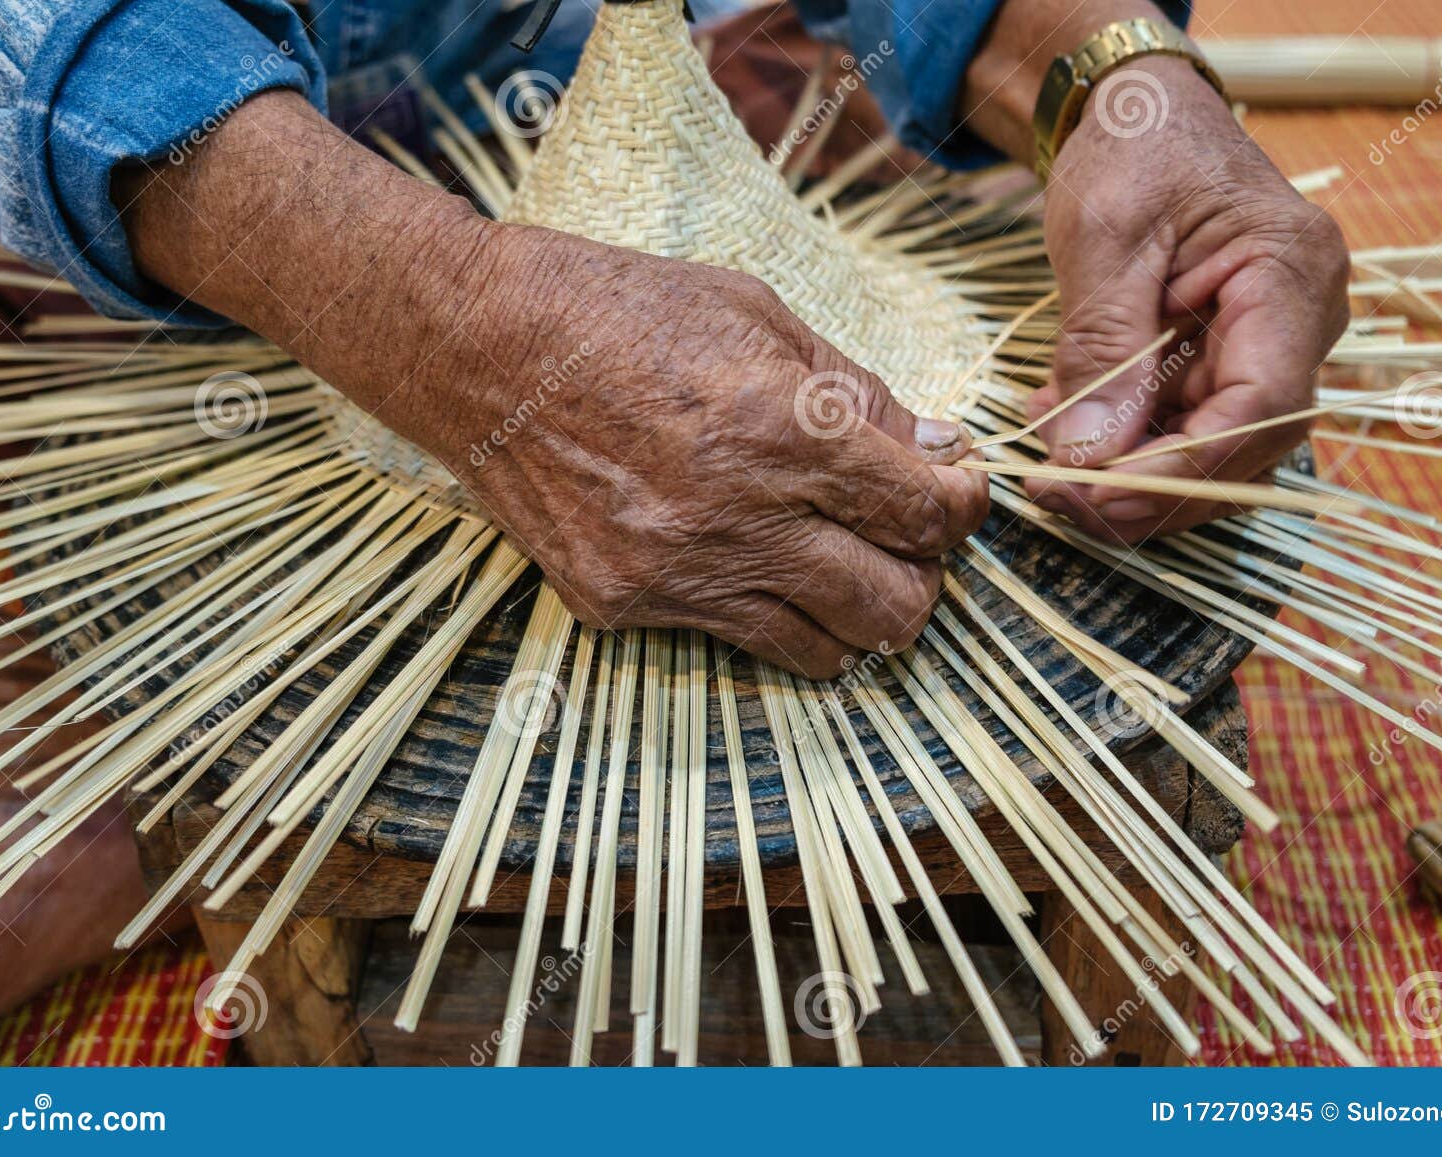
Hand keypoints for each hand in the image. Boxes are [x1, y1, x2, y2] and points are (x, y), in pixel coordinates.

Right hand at [407, 225, 988, 676]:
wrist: (476, 349)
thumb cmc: (620, 310)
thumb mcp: (759, 315)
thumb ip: (859, 395)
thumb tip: (935, 452)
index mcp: (785, 430)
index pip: (926, 516)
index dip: (964, 508)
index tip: (957, 492)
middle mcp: (738, 519)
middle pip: (894, 609)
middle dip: (922, 577)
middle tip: (903, 539)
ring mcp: (676, 576)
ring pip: (823, 651)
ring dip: (849, 610)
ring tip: (832, 560)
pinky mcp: (623, 606)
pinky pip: (731, 637)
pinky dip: (758, 607)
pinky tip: (739, 553)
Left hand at [1025, 55, 1350, 540]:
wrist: (1136, 116)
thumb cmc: (1132, 150)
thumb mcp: (1104, 240)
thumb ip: (1100, 349)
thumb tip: (1087, 458)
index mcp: (1291, 275)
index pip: (1261, 405)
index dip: (1184, 468)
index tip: (1098, 493)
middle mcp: (1298, 321)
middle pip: (1242, 443)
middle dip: (1147, 486)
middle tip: (1053, 495)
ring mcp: (1262, 345)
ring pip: (1208, 450)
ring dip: (1123, 470)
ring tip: (1042, 455)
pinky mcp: (1220, 361)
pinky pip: (1178, 425)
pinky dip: (1116, 440)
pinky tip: (1055, 422)